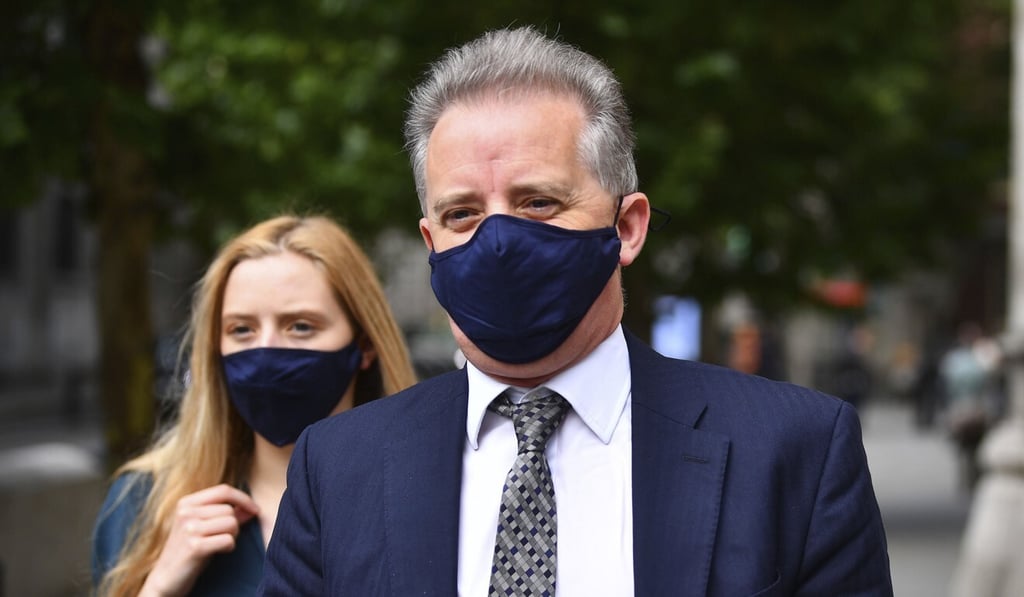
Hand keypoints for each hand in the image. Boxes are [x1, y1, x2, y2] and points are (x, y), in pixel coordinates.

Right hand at [139, 484, 258, 596]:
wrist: (166, 577)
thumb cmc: (188, 550)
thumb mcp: (203, 527)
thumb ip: (226, 514)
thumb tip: (251, 509)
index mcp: (186, 503)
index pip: (223, 490)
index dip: (243, 499)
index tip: (255, 510)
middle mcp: (186, 512)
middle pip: (229, 509)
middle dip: (234, 525)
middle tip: (222, 537)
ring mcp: (189, 529)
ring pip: (232, 523)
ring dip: (232, 536)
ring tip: (218, 544)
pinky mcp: (195, 546)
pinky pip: (228, 540)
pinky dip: (229, 547)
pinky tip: (217, 552)